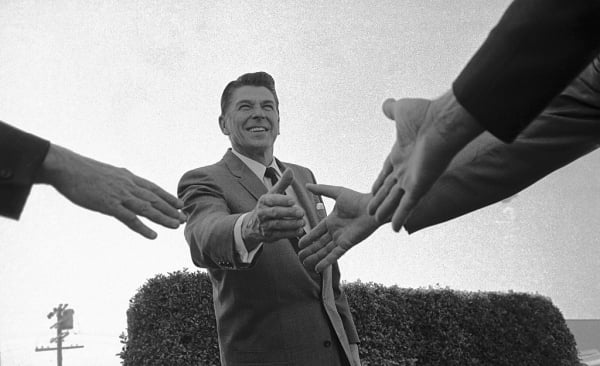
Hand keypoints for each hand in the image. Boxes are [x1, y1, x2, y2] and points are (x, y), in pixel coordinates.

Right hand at [36, 144, 185, 238]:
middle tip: (185, 217)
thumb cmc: (82, 170)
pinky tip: (153, 235)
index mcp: (127, 177)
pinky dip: (143, 228)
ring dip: (163, 218)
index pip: (153, 188)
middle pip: (154, 199)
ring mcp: (119, 195)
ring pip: (147, 208)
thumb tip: (124, 180)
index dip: (168, 196)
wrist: (66, 167)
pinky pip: (130, 218)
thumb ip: (118, 179)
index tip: (180, 203)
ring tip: (176, 226)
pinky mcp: (109, 205)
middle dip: (171, 209)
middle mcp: (128, 185)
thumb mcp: (106, 173)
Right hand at [241, 169, 305, 248]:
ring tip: (302, 222)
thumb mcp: (272, 194)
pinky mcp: (268, 236)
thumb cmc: (267, 206)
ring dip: (291, 224)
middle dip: (289, 213)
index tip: (293, 201)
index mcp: (263, 201)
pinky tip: (299, 230)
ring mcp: (264, 225)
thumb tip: (290, 170)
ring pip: (278, 225)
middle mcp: (262, 213)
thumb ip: (282, 183)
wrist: (253, 226)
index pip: (272, 200)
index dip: (282, 200)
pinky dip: (290, 233)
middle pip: (275, 212)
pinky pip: (280, 235)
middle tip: (301, 212)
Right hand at [298, 184, 379, 272]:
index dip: (308, 238)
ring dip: (315, 257)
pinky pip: (335, 255)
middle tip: (299, 257)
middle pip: (319, 244)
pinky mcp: (347, 244)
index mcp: (332, 220)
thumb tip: (307, 185)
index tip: (299, 244)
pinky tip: (318, 268)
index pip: (317, 231)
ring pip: (325, 251)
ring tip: (305, 263)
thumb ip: (322, 190)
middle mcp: (335, 231)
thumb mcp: (337, 192)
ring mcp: (341, 239)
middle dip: (309, 251)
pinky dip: (326, 261)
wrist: (372, 208)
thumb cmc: (357, 199)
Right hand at [367, 90, 482, 230]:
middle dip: (379, 199)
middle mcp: (406, 168)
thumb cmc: (425, 115)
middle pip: (389, 188)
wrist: (443, 123)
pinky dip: (400, 217)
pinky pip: (407, 206)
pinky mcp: (419, 187)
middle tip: (370, 211)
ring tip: (376, 220)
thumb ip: (393, 110)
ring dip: (386, 210)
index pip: (387, 171)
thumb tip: (386, 103)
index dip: (379, 180)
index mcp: (401, 153)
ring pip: (395, 199)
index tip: (372, 189)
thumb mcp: (402, 110)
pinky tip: (395, 229)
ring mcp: (413, 179)